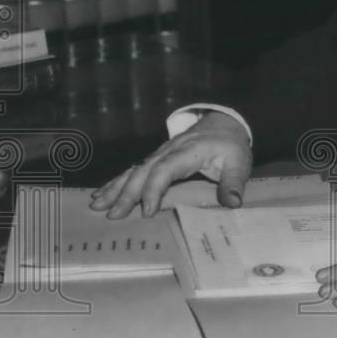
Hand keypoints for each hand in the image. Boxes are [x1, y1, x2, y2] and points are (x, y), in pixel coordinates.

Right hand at [89, 111, 251, 218]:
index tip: (146, 210)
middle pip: (144, 170)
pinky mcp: (157, 158)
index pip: (166, 169)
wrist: (224, 123)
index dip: (154, 189)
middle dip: (126, 193)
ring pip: (134, 169)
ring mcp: (160, 153)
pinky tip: (102, 193)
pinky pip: (134, 170)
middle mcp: (169, 151)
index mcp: (189, 151)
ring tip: (97, 204)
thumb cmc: (230, 145)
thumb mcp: (239, 161)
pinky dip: (117, 182)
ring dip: (115, 187)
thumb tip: (232, 203)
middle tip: (113, 214)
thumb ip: (234, 182)